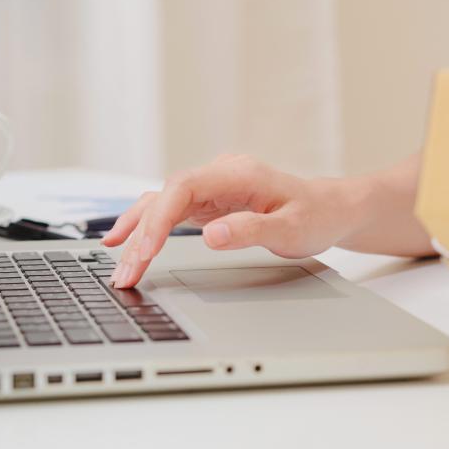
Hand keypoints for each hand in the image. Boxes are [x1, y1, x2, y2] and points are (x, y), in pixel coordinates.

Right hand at [100, 155, 368, 287]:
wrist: (330, 209)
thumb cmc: (316, 216)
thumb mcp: (292, 230)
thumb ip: (252, 231)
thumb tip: (211, 234)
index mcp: (237, 174)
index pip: (183, 188)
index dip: (160, 217)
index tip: (147, 250)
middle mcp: (219, 175)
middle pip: (165, 197)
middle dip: (141, 235)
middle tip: (126, 275)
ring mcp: (211, 188)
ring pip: (161, 204)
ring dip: (138, 234)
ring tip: (117, 265)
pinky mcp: (208, 202)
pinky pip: (169, 211)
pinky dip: (146, 227)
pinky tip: (124, 241)